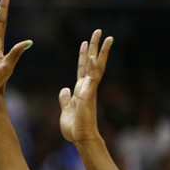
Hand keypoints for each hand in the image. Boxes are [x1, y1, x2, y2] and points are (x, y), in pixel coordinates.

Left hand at [58, 29, 111, 143]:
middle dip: (95, 46)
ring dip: (100, 51)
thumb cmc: (74, 127)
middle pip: (92, 62)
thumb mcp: (66, 109)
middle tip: (99, 31)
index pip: (82, 68)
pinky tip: (92, 57)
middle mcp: (87, 87)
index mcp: (80, 89)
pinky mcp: (89, 96)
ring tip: (105, 37)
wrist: (80, 138)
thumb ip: (65, 99)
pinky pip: (91, 79)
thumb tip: (64, 89)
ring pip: (96, 67)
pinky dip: (91, 68)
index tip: (84, 42)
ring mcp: (90, 90)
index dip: (83, 55)